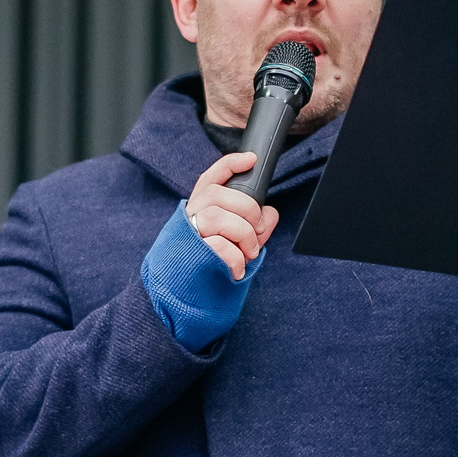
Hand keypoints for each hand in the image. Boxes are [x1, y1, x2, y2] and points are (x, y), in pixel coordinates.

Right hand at [185, 151, 281, 280]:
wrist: (187, 296)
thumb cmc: (214, 264)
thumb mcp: (239, 242)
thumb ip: (255, 226)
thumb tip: (270, 212)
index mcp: (201, 207)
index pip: (211, 178)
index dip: (230, 164)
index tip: (251, 160)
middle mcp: (191, 216)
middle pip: (217, 194)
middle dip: (247, 209)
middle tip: (257, 230)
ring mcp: (189, 234)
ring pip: (217, 217)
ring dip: (244, 234)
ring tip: (249, 252)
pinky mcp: (192, 254)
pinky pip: (219, 246)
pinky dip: (236, 259)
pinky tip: (237, 270)